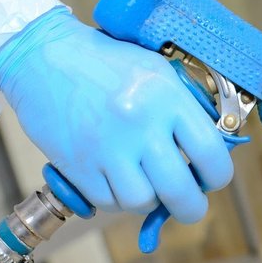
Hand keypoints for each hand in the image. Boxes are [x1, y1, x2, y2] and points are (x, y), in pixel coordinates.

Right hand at [0, 8, 232, 222]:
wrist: (43, 56)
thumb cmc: (107, 63)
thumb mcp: (158, 72)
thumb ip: (186, 108)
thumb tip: (212, 149)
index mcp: (168, 98)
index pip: (212, 154)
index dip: (217, 176)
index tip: (212, 178)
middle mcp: (141, 125)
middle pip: (180, 191)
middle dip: (191, 206)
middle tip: (188, 204)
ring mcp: (107, 148)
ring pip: (142, 202)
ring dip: (148, 200)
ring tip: (145, 184)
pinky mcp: (77, 165)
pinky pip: (108, 202)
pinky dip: (117, 199)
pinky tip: (116, 179)